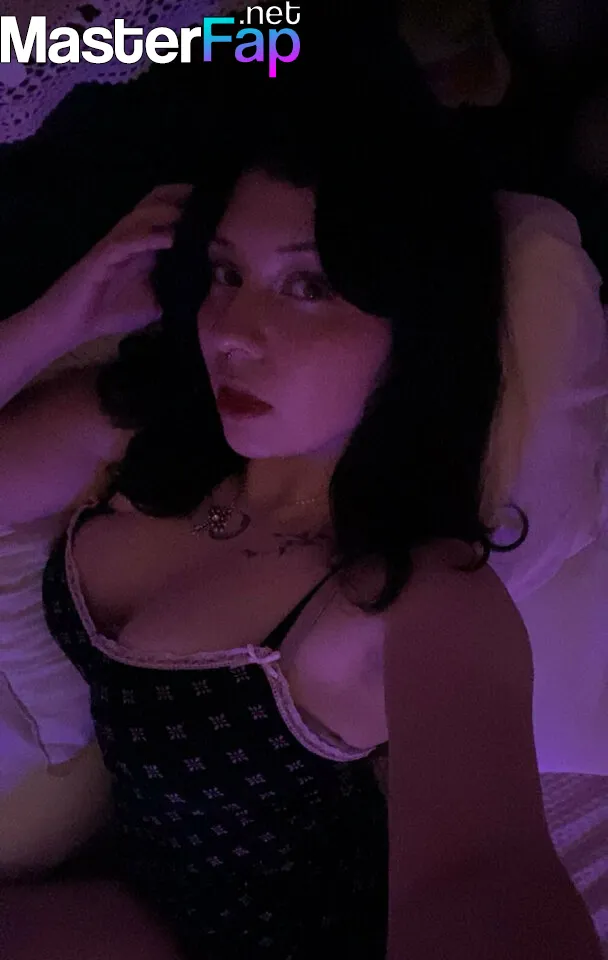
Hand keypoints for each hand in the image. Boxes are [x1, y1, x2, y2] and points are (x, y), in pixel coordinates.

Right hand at [31, 183, 192, 347]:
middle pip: (154, 204)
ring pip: (141, 217)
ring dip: (167, 213)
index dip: (188, 207)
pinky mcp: (102, 256)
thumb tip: (208, 292)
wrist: (74, 324)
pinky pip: (126, 241)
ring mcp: (116, 245)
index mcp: (143, 247)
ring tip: (193, 212)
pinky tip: (170, 238)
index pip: (166, 216)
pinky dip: (148, 237)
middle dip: (179, 197)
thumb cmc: (112, 312)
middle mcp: (130, 239)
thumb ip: (176, 292)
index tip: (218, 206)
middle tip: (208, 197)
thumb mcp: (156, 304)